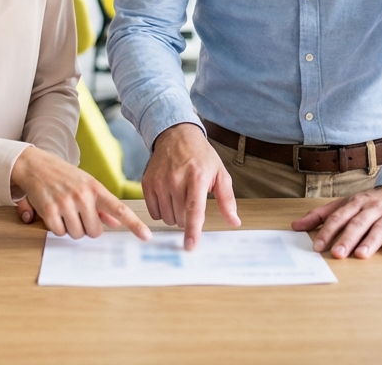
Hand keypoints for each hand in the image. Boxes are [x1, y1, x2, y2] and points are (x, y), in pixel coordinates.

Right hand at [11, 146, 151, 240]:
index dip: (134, 224)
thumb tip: (116, 222)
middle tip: (78, 214)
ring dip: (71, 228)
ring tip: (65, 211)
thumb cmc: (64, 176)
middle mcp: (83, 195)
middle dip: (87, 228)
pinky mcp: (49, 210)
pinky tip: (54, 213)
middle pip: (95, 231)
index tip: (147, 236)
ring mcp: (66, 202)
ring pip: (77, 234)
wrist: (36, 165)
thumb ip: (101, 205)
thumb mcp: (86, 184)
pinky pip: (60, 232)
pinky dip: (57, 227)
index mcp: (96, 188)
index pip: (119, 208)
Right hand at [141, 122, 239, 249]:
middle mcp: (175, 180)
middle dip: (187, 218)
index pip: (194, 210)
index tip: (190, 246)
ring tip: (179, 197)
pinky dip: (162, 210)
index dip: (192, 231)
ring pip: (166, 217)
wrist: (176, 135)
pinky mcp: (147, 183)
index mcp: (196, 178)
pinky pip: (153, 211)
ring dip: (174, 215)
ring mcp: (159, 181)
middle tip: (191, 201)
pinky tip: (168, 197)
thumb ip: (227, 199)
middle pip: (179, 218)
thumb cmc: (200, 156)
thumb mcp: (220, 173)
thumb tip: (234, 221)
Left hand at [292, 186, 381, 258]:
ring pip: (380, 228)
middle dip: (347, 239)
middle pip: (358, 223)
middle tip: (337, 254)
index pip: (339, 217)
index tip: (317, 246)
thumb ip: (322, 215)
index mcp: (356, 202)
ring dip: (370, 241)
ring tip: (361, 255)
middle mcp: (374, 207)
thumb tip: (295, 226)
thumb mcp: (346, 204)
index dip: (327, 232)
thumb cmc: (372, 203)